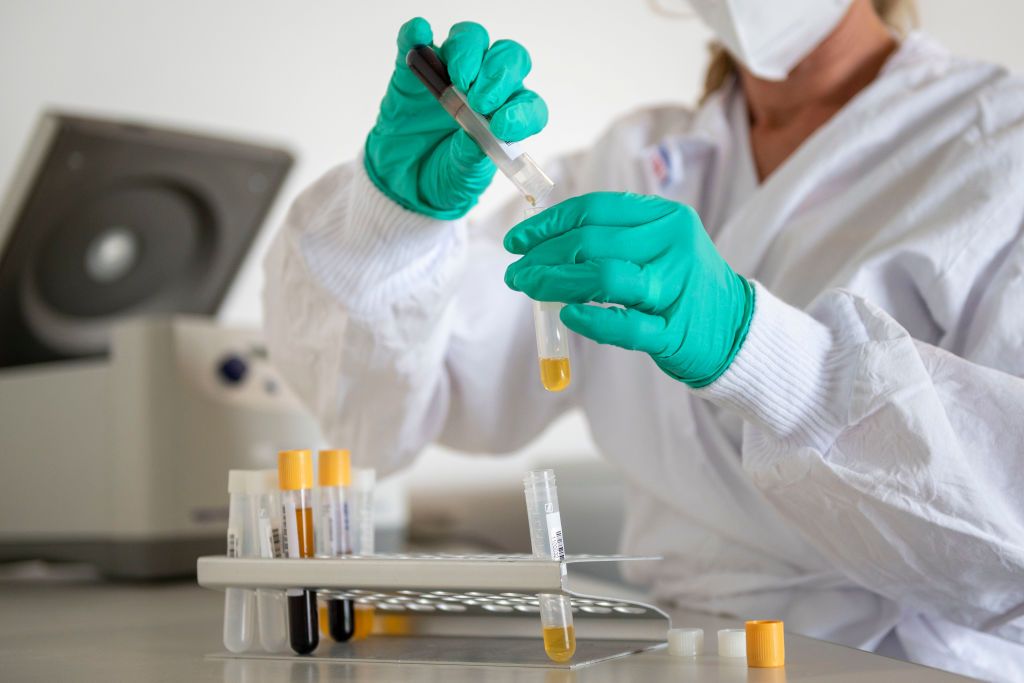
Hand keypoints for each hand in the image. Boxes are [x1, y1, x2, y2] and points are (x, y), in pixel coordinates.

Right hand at [364, 18, 547, 218]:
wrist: (403, 180)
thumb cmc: (444, 176)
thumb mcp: (460, 180)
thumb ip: (469, 160)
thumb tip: (474, 139)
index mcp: (507, 118)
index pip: (529, 105)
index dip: (522, 112)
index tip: (501, 126)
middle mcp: (486, 88)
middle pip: (507, 59)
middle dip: (499, 74)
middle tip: (480, 101)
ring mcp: (451, 73)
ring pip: (472, 40)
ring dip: (469, 53)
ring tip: (458, 82)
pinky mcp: (418, 68)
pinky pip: (419, 40)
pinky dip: (418, 34)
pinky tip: (418, 37)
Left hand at [504, 193, 754, 386]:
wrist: (737, 329)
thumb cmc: (682, 285)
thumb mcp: (658, 247)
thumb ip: (611, 240)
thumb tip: (543, 245)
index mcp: (666, 218)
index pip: (595, 211)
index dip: (549, 224)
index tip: (519, 240)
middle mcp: (673, 247)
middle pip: (592, 243)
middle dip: (544, 257)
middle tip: (518, 272)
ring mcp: (675, 289)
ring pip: (604, 278)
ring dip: (555, 283)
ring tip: (529, 289)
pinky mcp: (674, 332)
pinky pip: (625, 325)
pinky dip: (592, 320)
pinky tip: (567, 315)